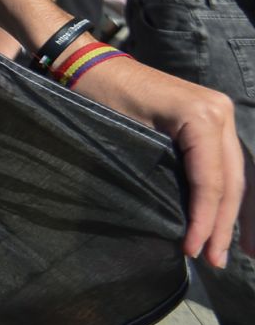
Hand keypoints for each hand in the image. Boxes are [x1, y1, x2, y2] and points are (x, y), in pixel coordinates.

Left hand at [73, 50, 244, 266]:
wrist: (88, 62)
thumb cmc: (98, 95)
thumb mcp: (125, 135)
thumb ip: (158, 173)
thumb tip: (176, 220)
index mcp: (202, 116)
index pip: (211, 180)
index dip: (204, 220)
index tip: (192, 251)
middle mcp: (220, 112)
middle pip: (231, 180)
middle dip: (224, 225)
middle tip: (216, 262)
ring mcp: (219, 115)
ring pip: (235, 174)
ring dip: (235, 214)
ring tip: (235, 251)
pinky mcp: (209, 121)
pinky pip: (224, 163)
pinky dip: (227, 193)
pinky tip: (230, 220)